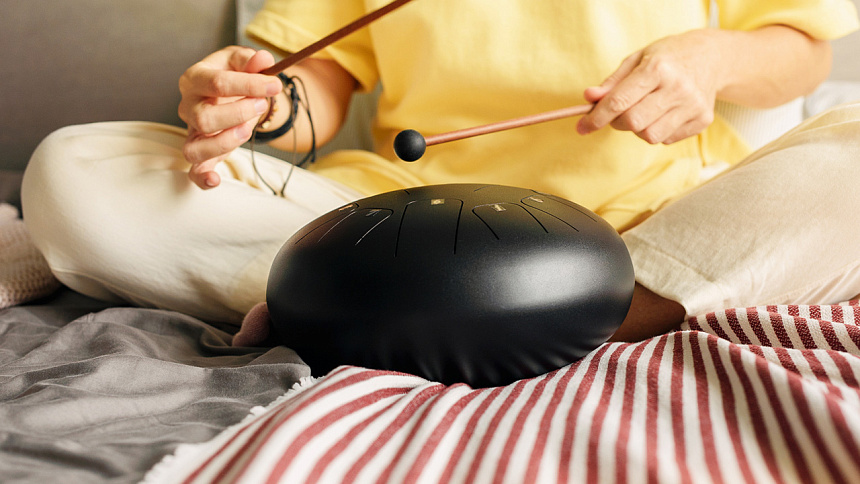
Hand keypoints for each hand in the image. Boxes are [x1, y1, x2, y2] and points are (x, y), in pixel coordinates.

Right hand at [178, 46, 282, 188]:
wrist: (229, 93)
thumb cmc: (232, 75)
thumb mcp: (241, 61)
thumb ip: (251, 60)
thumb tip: (263, 60)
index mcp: (195, 79)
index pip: (216, 83)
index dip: (249, 85)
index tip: (274, 86)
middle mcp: (188, 107)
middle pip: (203, 118)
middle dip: (238, 114)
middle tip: (261, 105)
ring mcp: (191, 132)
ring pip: (194, 148)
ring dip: (224, 143)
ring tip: (246, 131)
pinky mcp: (200, 153)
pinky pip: (194, 171)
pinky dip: (203, 178)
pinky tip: (216, 180)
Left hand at [577, 30, 720, 144]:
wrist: (711, 57)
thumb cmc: (667, 58)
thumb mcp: (637, 60)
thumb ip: (612, 83)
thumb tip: (589, 98)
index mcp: (658, 68)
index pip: (618, 102)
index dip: (596, 118)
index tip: (582, 127)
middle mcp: (678, 88)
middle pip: (632, 123)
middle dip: (617, 122)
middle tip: (617, 113)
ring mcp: (693, 106)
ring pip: (650, 136)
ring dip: (638, 129)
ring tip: (644, 111)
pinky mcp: (703, 120)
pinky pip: (666, 139)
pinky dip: (657, 131)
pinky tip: (663, 113)